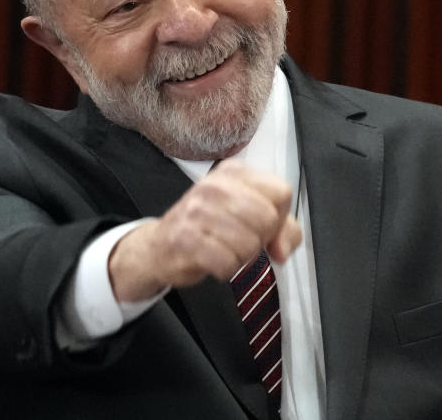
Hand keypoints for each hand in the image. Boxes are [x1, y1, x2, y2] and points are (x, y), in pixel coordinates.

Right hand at [108, 160, 302, 301]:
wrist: (159, 247)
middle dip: (260, 239)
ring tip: (224, 248)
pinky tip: (212, 260)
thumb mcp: (248, 217)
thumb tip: (282, 250)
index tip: (264, 227)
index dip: (280, 218)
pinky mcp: (185, 238)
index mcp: (234, 173)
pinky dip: (225, 269)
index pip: (281, 192)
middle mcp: (214, 185)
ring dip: (241, 256)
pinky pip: (228, 263)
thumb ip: (282, 228)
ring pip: (250, 244)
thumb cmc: (209, 229)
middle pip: (268, 219)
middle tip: (241, 239)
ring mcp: (197, 210)